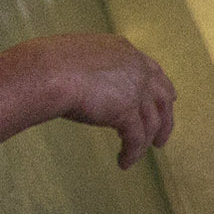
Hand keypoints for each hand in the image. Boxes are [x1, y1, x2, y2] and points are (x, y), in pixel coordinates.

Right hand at [18, 34, 179, 167]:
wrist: (46, 72)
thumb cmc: (48, 65)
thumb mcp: (78, 59)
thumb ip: (92, 68)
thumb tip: (85, 83)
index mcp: (123, 50)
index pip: (152, 71)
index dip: (159, 89)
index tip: (167, 102)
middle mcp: (136, 67)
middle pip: (163, 96)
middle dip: (165, 118)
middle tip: (160, 138)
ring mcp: (135, 89)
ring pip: (152, 122)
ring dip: (146, 142)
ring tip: (137, 156)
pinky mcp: (127, 110)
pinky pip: (136, 138)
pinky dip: (131, 153)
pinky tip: (123, 163)